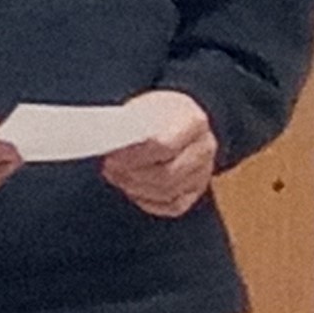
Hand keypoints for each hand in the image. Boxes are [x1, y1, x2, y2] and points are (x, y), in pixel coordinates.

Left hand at [98, 89, 218, 219]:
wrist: (175, 117)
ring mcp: (204, 171)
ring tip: (116, 175)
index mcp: (194, 122)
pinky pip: (173, 205)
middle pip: (166, 173)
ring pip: (168, 192)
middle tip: (109, 167)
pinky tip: (131, 189)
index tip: (111, 155)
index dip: (134, 155)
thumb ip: (131, 125)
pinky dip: (148, 201)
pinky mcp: (197, 189)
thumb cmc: (154, 112)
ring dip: (135, 187)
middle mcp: (205, 147)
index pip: (164, 145)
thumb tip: (108, 141)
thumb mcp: (144, 107)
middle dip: (132, 174)